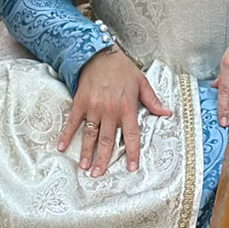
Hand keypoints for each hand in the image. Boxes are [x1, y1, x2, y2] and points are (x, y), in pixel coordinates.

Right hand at [57, 45, 170, 176]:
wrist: (100, 52)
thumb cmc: (122, 68)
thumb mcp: (142, 82)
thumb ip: (153, 100)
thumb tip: (167, 113)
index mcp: (127, 107)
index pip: (131, 135)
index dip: (132, 153)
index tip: (131, 168)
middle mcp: (110, 110)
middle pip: (107, 140)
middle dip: (103, 159)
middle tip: (98, 175)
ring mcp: (93, 107)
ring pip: (90, 134)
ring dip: (86, 152)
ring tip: (84, 167)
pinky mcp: (80, 102)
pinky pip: (73, 121)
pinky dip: (66, 134)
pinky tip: (61, 146)